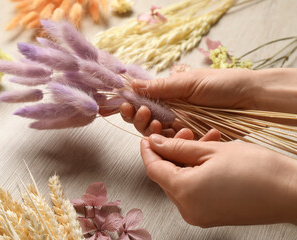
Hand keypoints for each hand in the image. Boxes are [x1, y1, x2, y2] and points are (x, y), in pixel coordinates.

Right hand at [121, 68, 296, 135]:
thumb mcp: (190, 82)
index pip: (144, 103)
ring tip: (160, 124)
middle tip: (143, 114)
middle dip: (139, 119)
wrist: (251, 99)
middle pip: (147, 122)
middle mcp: (173, 112)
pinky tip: (178, 133)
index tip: (127, 105)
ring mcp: (183, 127)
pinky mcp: (194, 140)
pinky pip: (177, 145)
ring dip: (153, 131)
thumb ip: (161, 87)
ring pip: (159, 135)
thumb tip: (133, 85)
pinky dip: (173, 142)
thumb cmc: (223, 84)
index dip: (133, 106)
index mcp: (170, 95)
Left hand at [140, 133, 296, 226]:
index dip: (148, 151)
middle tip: (182, 133)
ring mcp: (199, 215)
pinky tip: (208, 158)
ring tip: (202, 141)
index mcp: (184, 192)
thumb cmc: (257, 170)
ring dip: (186, 161)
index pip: (153, 169)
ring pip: (180, 182)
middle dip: (170, 153)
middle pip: (166, 176)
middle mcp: (188, 209)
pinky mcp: (210, 216)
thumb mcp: (211, 150)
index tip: (147, 137)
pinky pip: (193, 191)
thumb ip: (177, 147)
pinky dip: (195, 173)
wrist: (290, 193)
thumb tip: (155, 143)